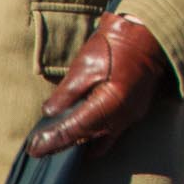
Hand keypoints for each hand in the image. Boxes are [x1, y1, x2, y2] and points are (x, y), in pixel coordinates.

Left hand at [27, 14, 167, 156]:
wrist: (149, 33)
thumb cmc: (116, 45)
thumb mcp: (84, 65)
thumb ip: (65, 93)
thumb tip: (50, 113)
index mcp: (108, 105)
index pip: (73, 131)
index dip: (51, 142)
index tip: (34, 149)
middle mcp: (122, 116)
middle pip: (86, 139)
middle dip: (63, 144)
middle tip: (40, 146)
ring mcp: (131, 115)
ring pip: (100, 138)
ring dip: (80, 139)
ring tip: (58, 140)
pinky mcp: (136, 110)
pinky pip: (112, 130)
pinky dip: (96, 132)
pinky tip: (83, 130)